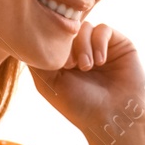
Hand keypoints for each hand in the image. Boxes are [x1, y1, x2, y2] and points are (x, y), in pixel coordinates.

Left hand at [27, 22, 144, 138]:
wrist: (115, 117)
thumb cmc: (80, 106)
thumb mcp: (48, 84)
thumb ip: (36, 61)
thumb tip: (25, 37)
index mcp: (64, 61)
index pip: (53, 37)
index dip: (53, 44)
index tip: (60, 66)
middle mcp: (81, 52)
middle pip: (67, 30)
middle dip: (67, 44)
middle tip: (71, 65)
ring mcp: (100, 47)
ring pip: (84, 27)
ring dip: (83, 45)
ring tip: (87, 66)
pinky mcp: (119, 44)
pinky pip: (103, 29)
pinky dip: (99, 42)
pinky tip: (100, 61)